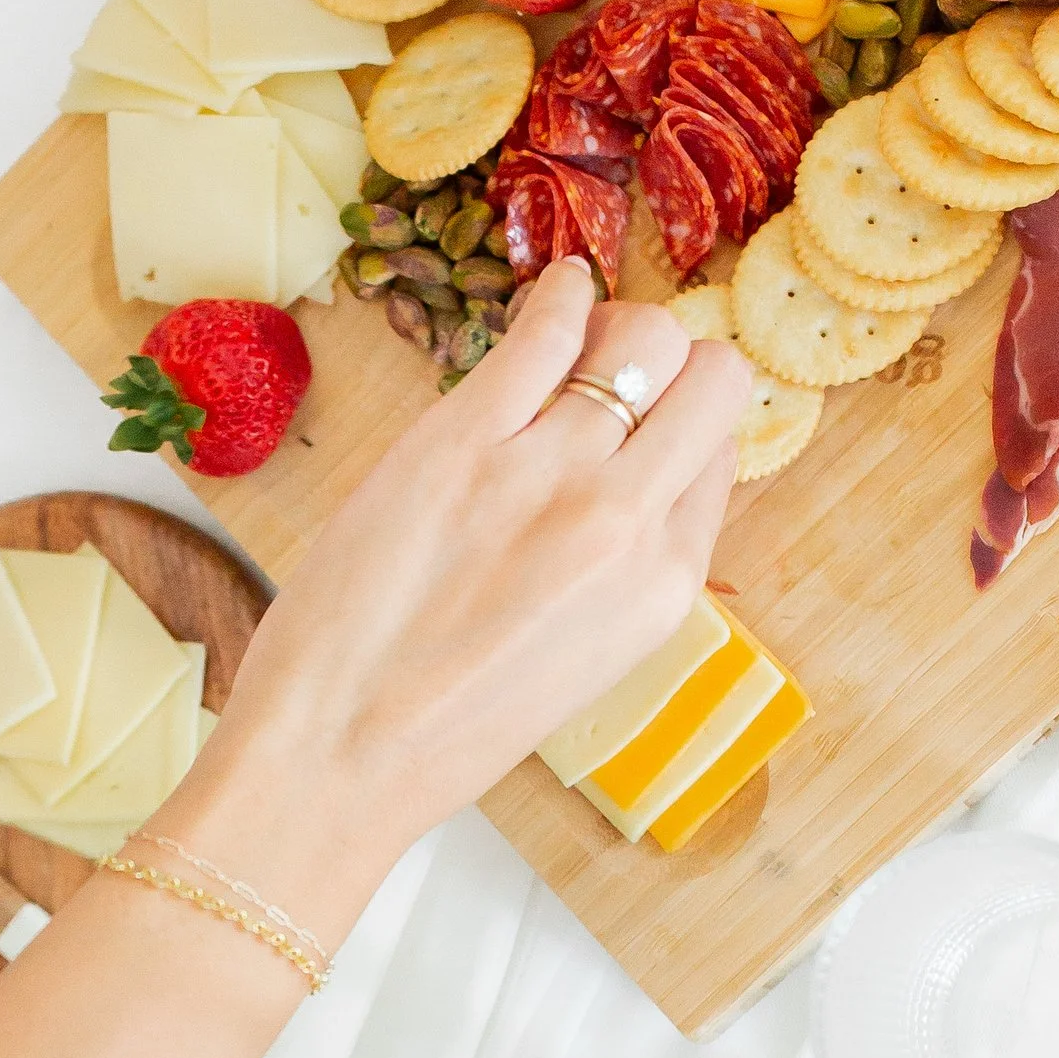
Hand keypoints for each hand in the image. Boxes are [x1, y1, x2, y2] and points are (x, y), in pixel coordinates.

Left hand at [174, 263, 752, 944]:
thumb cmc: (443, 730)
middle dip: (670, 363)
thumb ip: (628, 564)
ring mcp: (548, 474)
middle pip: (708, 377)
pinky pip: (547, 327)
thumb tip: (645, 469)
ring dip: (612, 329)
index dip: (682, 425)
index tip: (646, 417)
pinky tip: (554, 300)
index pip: (719, 450)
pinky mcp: (463, 441)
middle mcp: (627, 522)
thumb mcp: (583, 660)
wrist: (338, 759)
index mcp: (666, 585)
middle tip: (614, 374)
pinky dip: (560, 298)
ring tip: (575, 342)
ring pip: (639, 337)